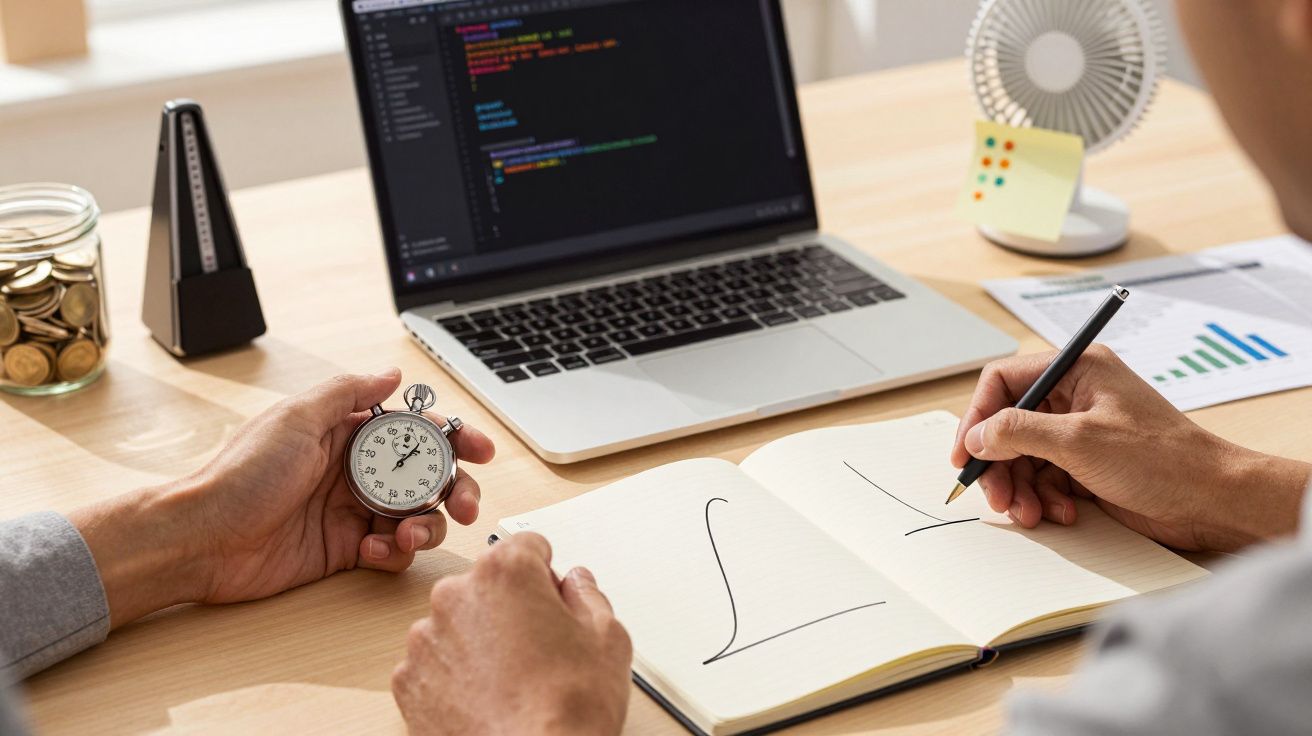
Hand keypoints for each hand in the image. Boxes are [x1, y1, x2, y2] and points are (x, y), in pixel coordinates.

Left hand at [69, 369, 495, 626]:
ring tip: (409, 534)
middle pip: (426, 476)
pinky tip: (377, 553)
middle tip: (463, 504)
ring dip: (426, 525)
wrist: (202, 540)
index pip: (414, 430)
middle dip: (453, 488)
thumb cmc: (240, 476)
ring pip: (416, 516)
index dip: (453, 438)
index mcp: (347, 433)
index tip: (479, 450)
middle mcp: (355, 470)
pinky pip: (392, 552)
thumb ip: (348, 393)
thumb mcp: (295, 419)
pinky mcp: (346, 551)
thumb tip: (392, 374)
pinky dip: (396, 554)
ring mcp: (352, 512)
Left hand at [393, 534, 631, 735]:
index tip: (552, 596)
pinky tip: (485, 697)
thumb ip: (588, 596)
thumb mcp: (607, 639)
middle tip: (539, 646)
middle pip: (488, 583)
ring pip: (459, 623)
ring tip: (512, 679)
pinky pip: (435, 663)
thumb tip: (577, 584)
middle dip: (511, 606)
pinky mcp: (408, 679)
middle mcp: (456, 595)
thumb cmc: (567, 708)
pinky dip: (454, 675)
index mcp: (506, 572)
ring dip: (480, 640)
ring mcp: (426, 638)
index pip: (526, 545)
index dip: (546, 573)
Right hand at [950, 346, 1308, 551]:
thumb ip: (1018, 433)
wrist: (1212, 501)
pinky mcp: (1086, 463)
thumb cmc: (1164, 460)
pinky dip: (1043, 498)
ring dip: (1020, 488)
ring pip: (1022, 456)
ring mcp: (1080, 431)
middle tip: (996, 496)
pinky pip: (1044, 478)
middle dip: (999, 464)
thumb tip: (977, 436)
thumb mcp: (1080, 441)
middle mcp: (1075, 396)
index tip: (966, 453)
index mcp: (1077, 370)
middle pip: (1008, 425)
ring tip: (1029, 513)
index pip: (1004, 382)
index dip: (978, 417)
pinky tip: (1059, 513)